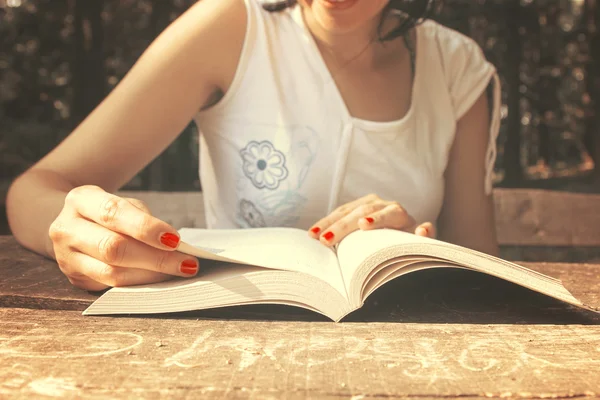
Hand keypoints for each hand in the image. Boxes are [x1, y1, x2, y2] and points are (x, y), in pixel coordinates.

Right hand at [49, 185, 198, 290]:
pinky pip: (111, 286)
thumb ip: (142, 220)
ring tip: (179, 272)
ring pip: (112, 273)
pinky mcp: (75, 279)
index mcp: (80, 200)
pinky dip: (140, 284)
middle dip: (155, 258)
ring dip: (151, 275)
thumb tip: (174, 246)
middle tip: (187, 263)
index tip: (175, 240)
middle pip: (113, 248)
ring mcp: (66, 258)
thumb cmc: (109, 213)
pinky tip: (160, 280)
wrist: (72, 224)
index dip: (145, 228)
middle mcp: (66, 228)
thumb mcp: (123, 204)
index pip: (113, 214)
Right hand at [308, 194, 435, 246]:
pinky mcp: (355, 208)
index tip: (363, 225)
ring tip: (314, 236)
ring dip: (329, 223)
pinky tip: (314, 232)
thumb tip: (424, 229)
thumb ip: (425, 238)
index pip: (389, 213)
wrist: (405, 235)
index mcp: (399, 214)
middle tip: (327, 239)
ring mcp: (367, 204)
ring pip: (347, 210)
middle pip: (362, 211)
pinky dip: (326, 222)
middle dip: (343, 225)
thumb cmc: (410, 243)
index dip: (377, 219)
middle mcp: (383, 204)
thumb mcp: (420, 244)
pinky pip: (339, 213)